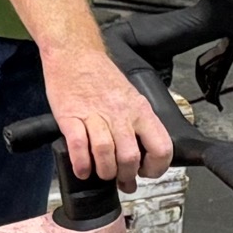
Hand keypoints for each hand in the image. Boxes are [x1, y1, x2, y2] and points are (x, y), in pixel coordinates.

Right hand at [40, 43, 177, 189]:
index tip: (145, 173)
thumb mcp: (130, 97)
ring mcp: (94, 114)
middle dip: (125, 176)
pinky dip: (81, 164)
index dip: (155, 168)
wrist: (74, 53)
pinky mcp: (70, 116)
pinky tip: (82, 170)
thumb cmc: (100, 76)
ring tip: (101, 173)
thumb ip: (136, 124)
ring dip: (104, 171)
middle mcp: (120, 114)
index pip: (161, 147)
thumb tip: (139, 156)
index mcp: (140, 110)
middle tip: (120, 179)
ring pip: (105, 153)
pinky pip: (78, 146)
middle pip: (130, 157)